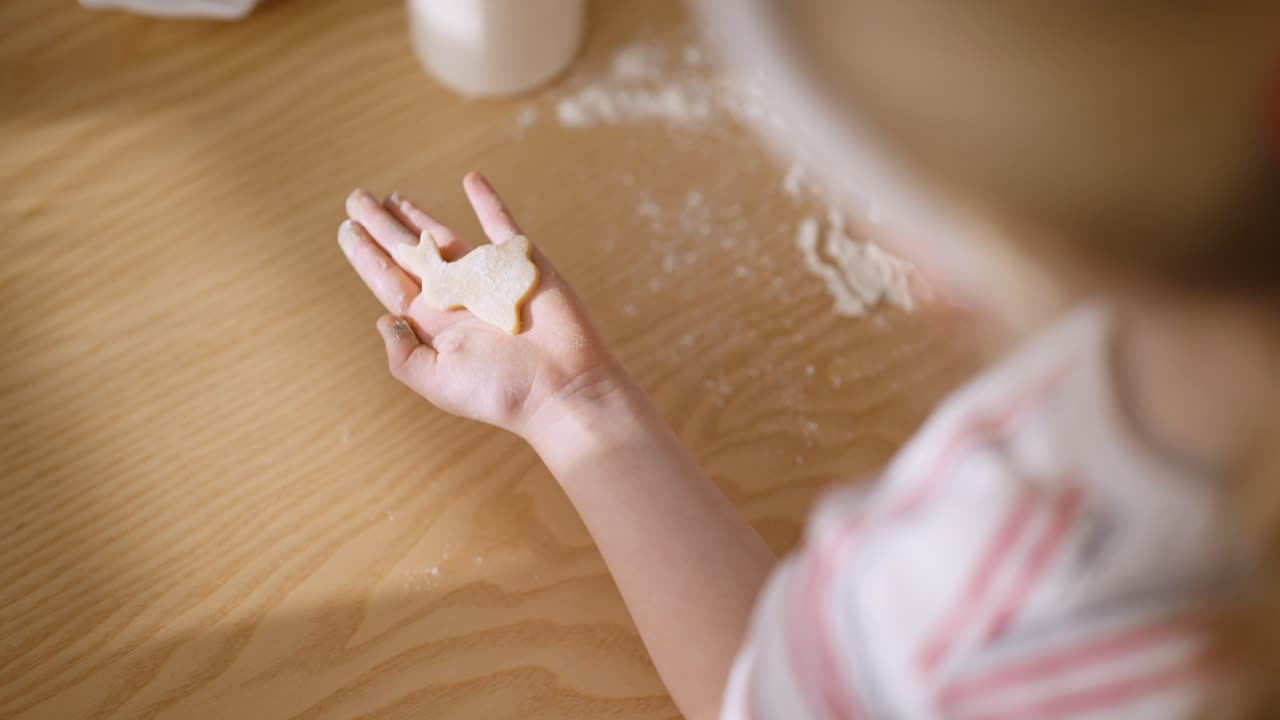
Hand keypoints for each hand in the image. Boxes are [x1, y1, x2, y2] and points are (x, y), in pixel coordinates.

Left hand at [338, 173, 623, 438]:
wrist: (564, 386)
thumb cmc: (502, 392)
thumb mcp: (438, 382)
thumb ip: (404, 354)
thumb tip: (382, 318)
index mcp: (433, 323)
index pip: (390, 280)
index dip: (366, 255)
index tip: (345, 230)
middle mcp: (456, 296)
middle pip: (410, 253)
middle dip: (382, 227)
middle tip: (355, 200)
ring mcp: (488, 277)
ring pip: (445, 236)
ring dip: (419, 215)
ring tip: (391, 197)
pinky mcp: (521, 262)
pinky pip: (501, 224)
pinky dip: (487, 201)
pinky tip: (471, 179)